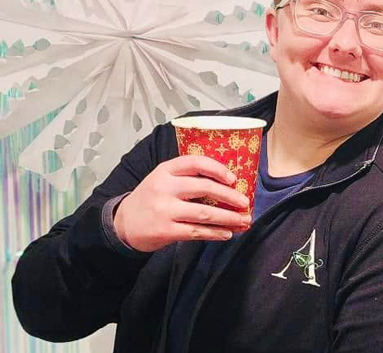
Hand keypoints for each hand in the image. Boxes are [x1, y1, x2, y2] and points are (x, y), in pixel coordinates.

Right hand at [113, 155, 252, 251]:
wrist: (123, 224)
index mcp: (165, 170)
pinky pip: (197, 231)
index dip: (217, 169)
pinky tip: (227, 233)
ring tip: (244, 220)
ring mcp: (164, 210)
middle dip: (230, 196)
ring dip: (228, 218)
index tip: (233, 178)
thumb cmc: (151, 198)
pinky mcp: (165, 230)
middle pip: (204, 188)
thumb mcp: (162, 179)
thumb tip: (227, 184)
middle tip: (245, 203)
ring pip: (204, 213)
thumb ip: (187, 178)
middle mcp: (164, 188)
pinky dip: (215, 233)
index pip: (195, 163)